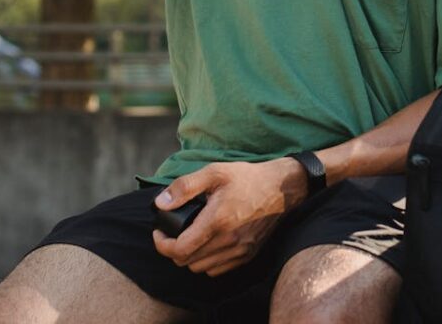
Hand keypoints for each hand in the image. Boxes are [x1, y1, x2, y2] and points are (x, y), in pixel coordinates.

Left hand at [151, 159, 307, 276]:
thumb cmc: (248, 178)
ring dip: (190, 256)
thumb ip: (185, 187)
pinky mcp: (248, 255)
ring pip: (201, 268)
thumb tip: (161, 203)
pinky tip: (208, 244)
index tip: (159, 233)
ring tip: (190, 238)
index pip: (179, 249)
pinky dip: (207, 261)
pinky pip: (217, 270)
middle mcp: (228, 241)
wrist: (282, 189)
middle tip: (173, 233)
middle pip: (187, 261)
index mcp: (217, 221)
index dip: (162, 244)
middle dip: (173, 249)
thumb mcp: (215, 172)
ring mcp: (239, 251)